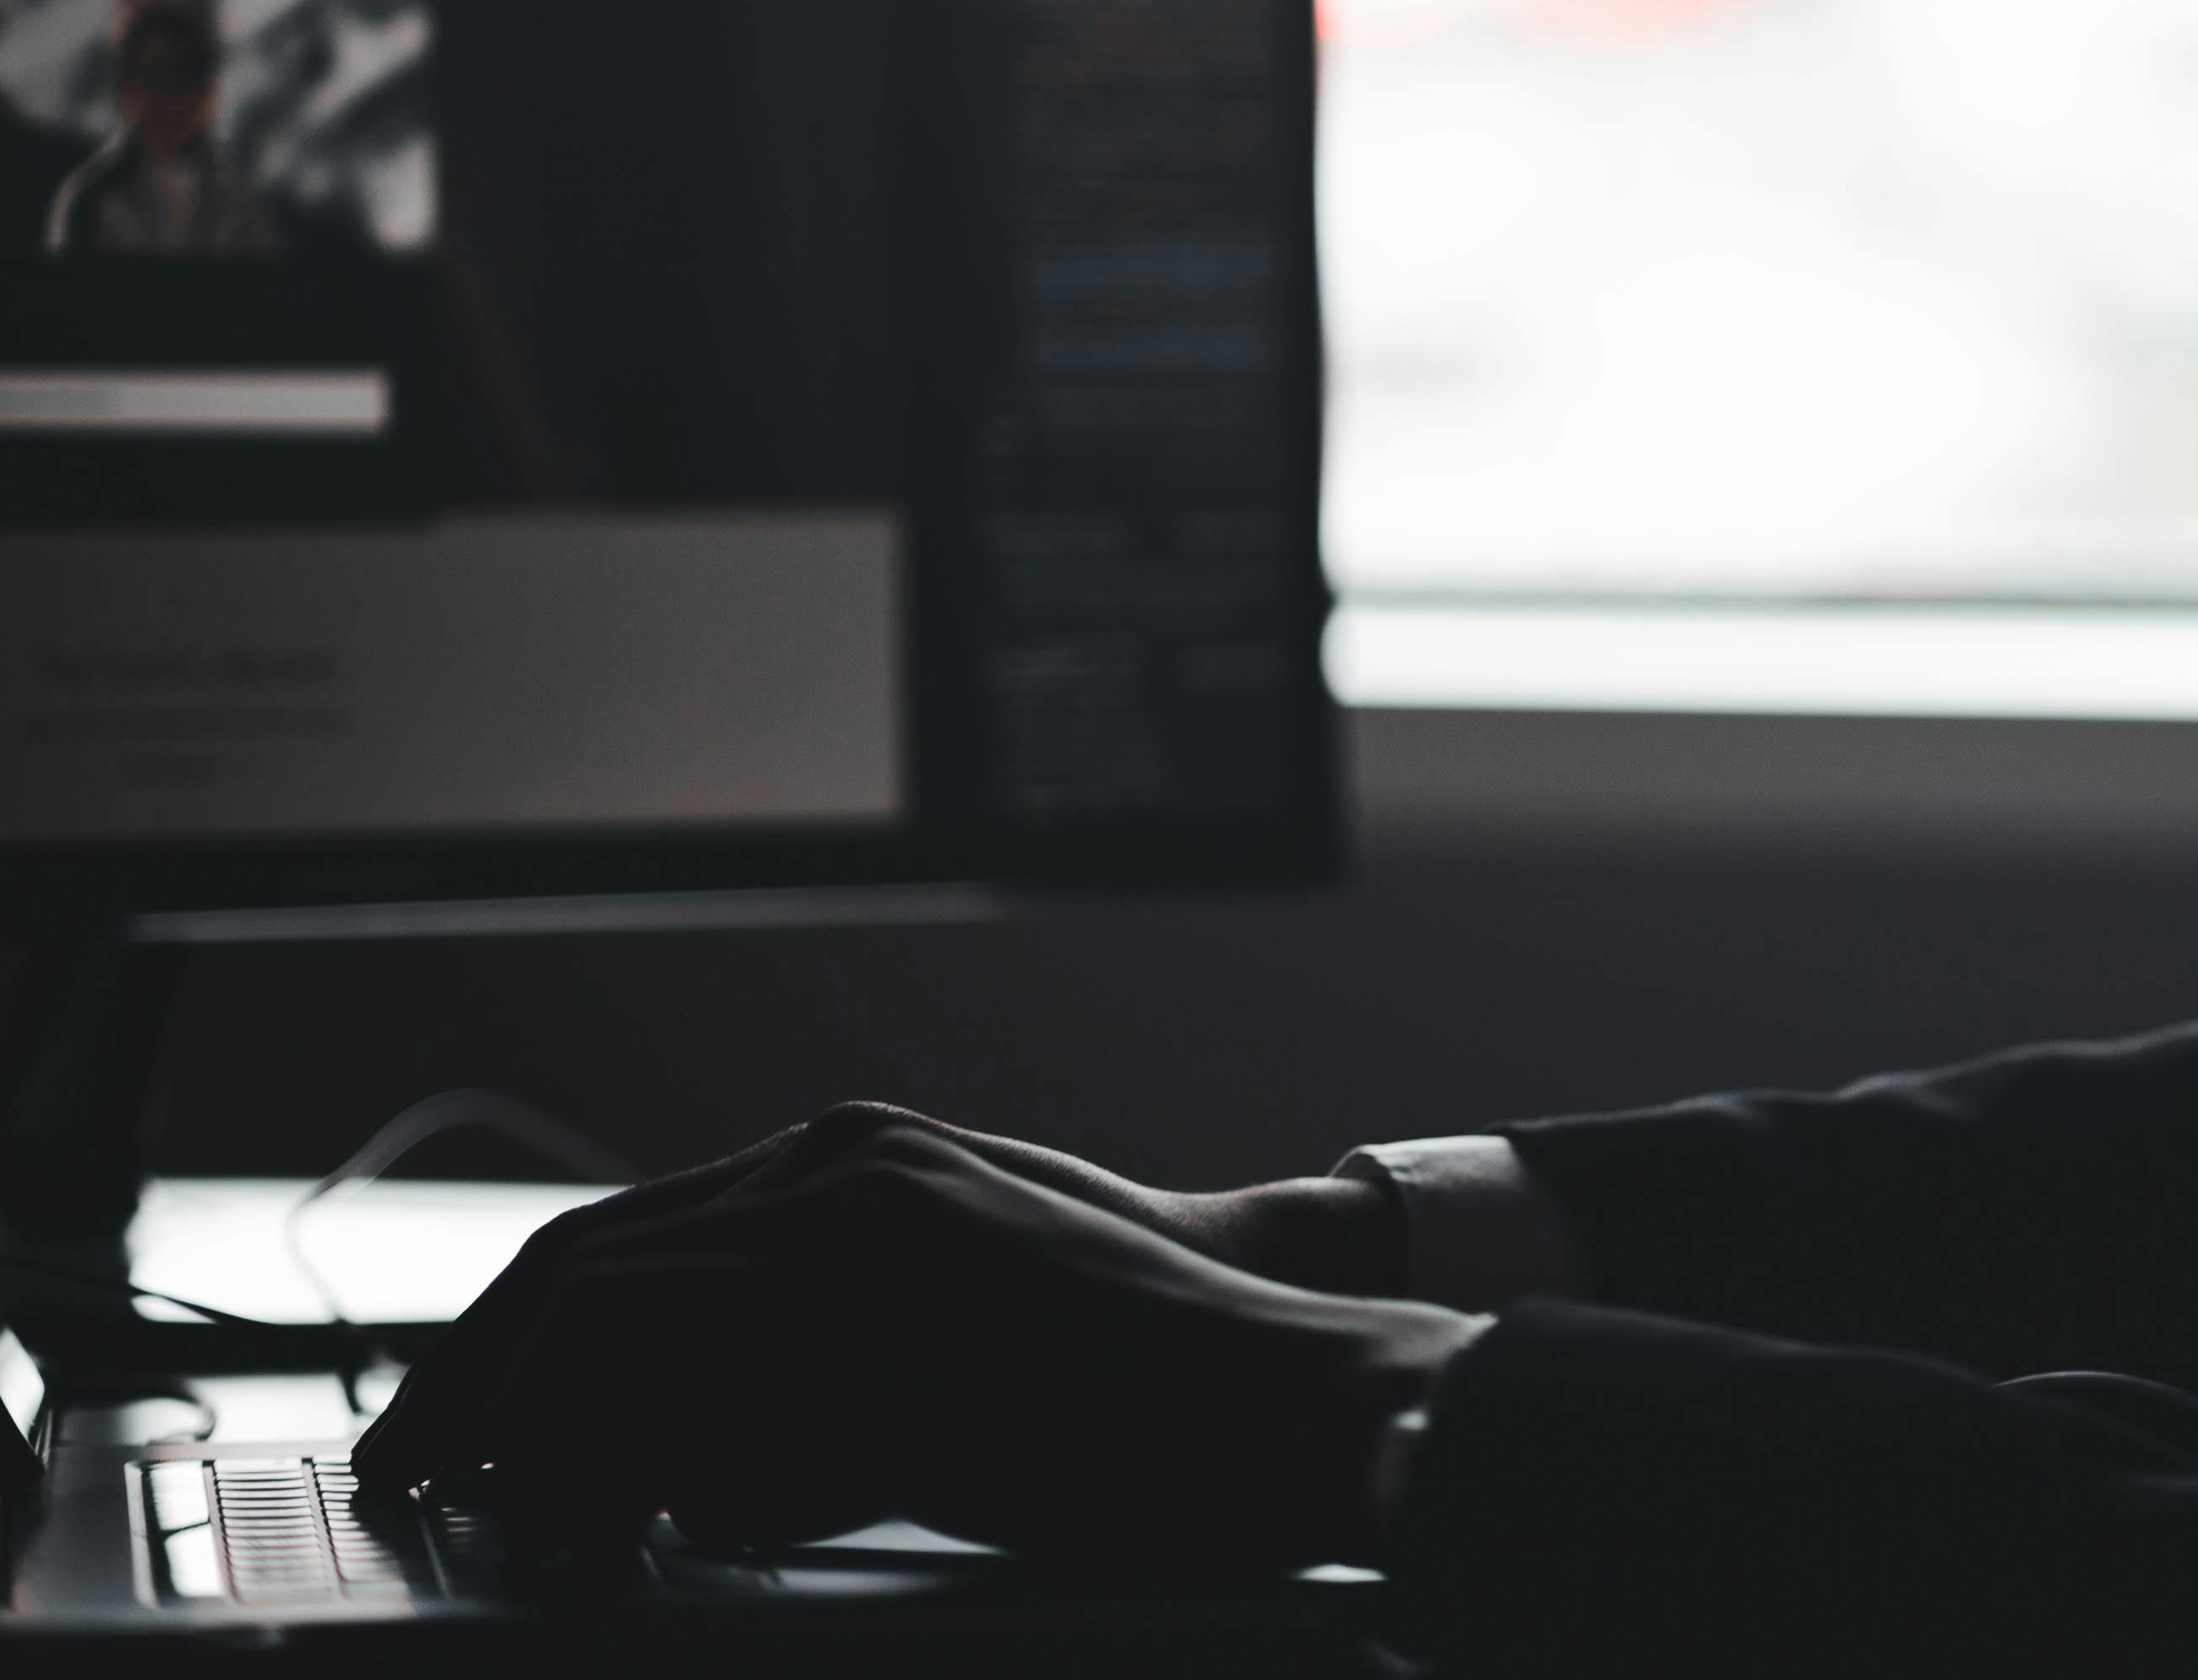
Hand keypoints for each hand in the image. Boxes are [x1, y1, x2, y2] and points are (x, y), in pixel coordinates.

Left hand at [348, 1114, 1476, 1565]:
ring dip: (522, 1437)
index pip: (621, 1234)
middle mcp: (846, 1165)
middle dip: (468, 1385)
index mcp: (859, 1155)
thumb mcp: (949, 1338)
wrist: (1289, 1388)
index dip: (510, 1341)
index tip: (444, 1434)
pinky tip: (608, 1539)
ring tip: (492, 1530)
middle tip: (411, 1485)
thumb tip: (666, 1475)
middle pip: (577, 1263)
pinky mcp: (887, 1318)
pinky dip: (616, 1473)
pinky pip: (691, 1398)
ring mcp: (865, 1228)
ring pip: (606, 1320)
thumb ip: (813, 1366)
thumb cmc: (1139, 1388)